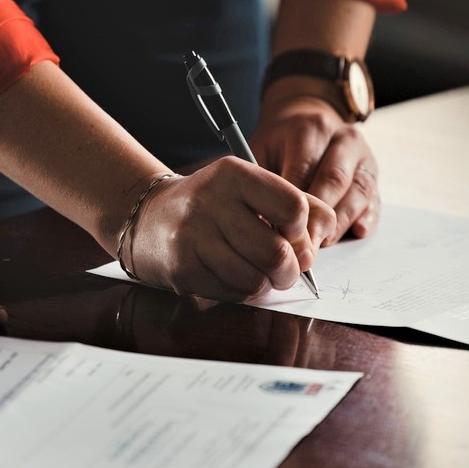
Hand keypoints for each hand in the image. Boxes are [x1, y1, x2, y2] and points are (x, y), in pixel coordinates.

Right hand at [126, 158, 336, 300]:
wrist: (149, 217)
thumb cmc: (213, 205)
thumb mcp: (252, 189)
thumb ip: (298, 205)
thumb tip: (319, 241)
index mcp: (234, 174)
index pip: (293, 207)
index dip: (302, 231)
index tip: (292, 235)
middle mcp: (210, 201)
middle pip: (277, 253)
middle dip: (290, 271)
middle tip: (285, 270)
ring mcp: (192, 236)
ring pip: (255, 280)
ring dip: (265, 284)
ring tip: (257, 273)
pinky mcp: (182, 268)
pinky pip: (232, 293)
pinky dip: (241, 292)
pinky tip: (231, 276)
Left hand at [251, 87, 380, 243]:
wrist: (307, 119)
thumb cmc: (279, 144)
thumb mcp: (261, 150)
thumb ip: (261, 182)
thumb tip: (259, 223)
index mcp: (311, 129)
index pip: (303, 171)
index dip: (292, 207)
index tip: (279, 235)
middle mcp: (343, 139)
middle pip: (334, 182)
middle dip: (318, 219)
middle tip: (302, 248)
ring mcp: (363, 156)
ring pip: (358, 193)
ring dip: (340, 224)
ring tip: (322, 245)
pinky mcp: (374, 174)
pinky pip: (375, 199)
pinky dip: (367, 218)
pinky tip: (357, 232)